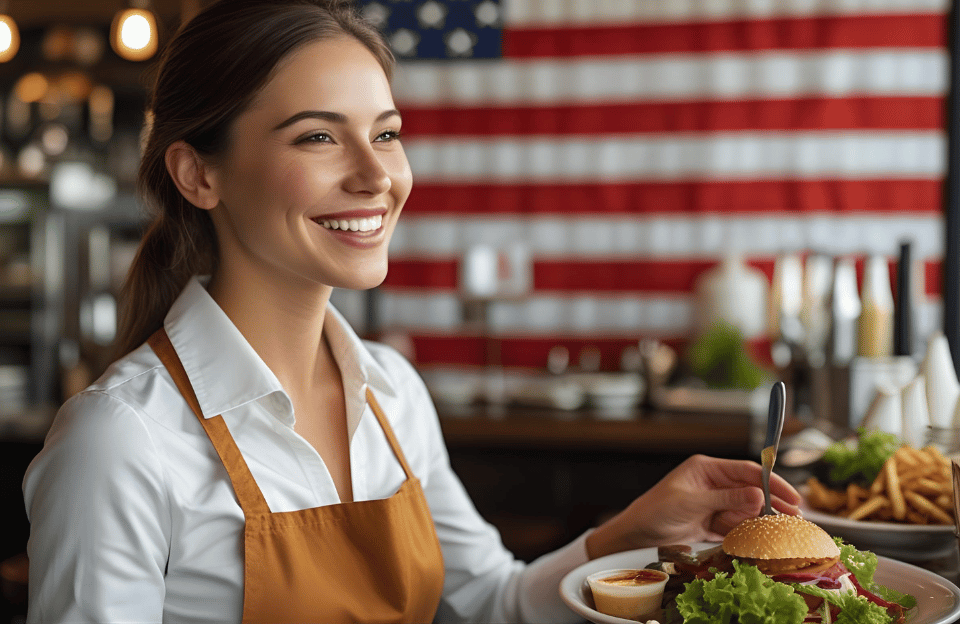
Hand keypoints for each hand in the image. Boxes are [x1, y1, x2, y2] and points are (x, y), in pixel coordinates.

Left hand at [585, 454, 800, 559]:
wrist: (636, 534)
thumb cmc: (655, 511)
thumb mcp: (691, 503)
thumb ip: (725, 499)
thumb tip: (758, 494)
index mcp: (706, 468)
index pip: (746, 470)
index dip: (771, 481)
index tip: (791, 496)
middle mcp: (713, 483)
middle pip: (751, 490)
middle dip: (771, 503)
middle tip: (794, 517)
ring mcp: (713, 502)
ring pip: (746, 510)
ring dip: (760, 520)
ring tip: (778, 532)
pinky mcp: (712, 521)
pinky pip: (736, 525)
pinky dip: (746, 532)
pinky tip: (757, 540)